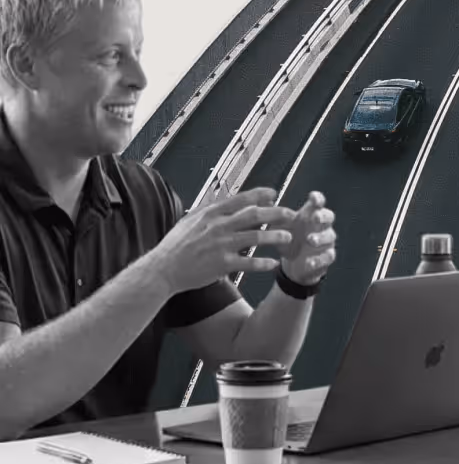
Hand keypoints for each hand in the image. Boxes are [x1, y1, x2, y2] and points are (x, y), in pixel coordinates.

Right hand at [154, 187, 292, 293]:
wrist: (162, 270)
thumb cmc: (175, 245)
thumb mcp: (190, 220)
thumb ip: (208, 209)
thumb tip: (221, 196)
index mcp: (211, 213)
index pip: (241, 199)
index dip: (260, 194)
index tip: (274, 192)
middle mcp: (219, 226)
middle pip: (254, 215)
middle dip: (276, 213)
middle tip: (292, 214)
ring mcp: (221, 245)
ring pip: (256, 237)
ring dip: (275, 236)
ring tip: (288, 238)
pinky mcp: (221, 264)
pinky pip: (248, 262)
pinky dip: (263, 263)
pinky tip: (274, 264)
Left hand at [277, 191, 336, 285]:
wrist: (295, 264)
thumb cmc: (290, 239)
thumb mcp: (280, 229)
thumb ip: (274, 218)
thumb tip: (263, 206)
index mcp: (310, 214)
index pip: (318, 203)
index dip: (317, 198)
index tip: (312, 197)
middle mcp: (321, 225)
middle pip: (329, 216)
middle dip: (323, 216)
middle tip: (315, 217)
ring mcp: (326, 240)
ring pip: (330, 236)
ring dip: (321, 237)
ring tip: (311, 240)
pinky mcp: (327, 256)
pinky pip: (328, 256)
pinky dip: (319, 259)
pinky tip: (310, 261)